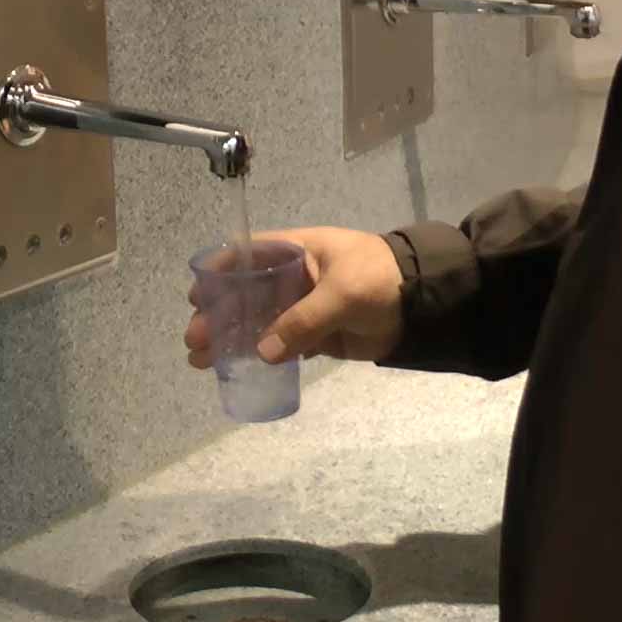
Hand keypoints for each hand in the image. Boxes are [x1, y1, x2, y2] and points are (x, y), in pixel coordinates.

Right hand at [184, 227, 405, 368]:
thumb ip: (304, 322)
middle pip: (247, 295)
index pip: (250, 255)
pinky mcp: (317, 335)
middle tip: (195, 340)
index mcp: (299, 251)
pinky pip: (282, 345)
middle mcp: (295, 277)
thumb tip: (264, 353)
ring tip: (203, 361)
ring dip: (232, 339)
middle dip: (219, 315)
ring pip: (260, 323)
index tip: (197, 296)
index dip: (221, 273)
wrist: (425, 305)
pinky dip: (261, 357)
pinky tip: (239, 370)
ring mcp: (304, 308)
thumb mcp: (342, 293)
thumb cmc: (382, 279)